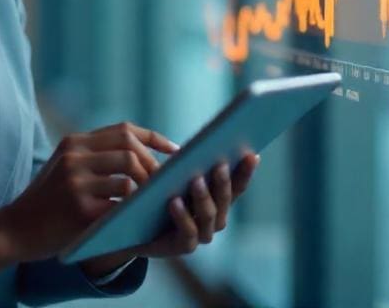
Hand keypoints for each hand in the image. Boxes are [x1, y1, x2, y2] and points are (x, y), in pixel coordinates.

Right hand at [0, 122, 178, 262]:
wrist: (13, 230)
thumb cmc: (46, 202)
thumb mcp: (64, 168)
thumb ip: (95, 157)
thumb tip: (143, 156)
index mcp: (74, 142)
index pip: (124, 130)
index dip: (154, 139)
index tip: (176, 150)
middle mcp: (74, 156)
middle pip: (130, 149)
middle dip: (153, 166)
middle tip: (164, 184)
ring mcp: (76, 182)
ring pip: (129, 175)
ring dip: (147, 188)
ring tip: (153, 200)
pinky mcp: (80, 209)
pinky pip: (120, 203)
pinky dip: (134, 209)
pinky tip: (138, 217)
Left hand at [130, 152, 258, 258]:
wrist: (137, 229)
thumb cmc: (160, 196)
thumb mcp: (176, 177)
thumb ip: (191, 165)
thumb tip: (205, 143)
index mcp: (218, 201)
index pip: (237, 186)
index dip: (245, 172)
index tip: (251, 155)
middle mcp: (215, 219)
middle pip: (224, 199)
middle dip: (223, 181)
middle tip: (220, 163)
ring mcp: (202, 234)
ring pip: (208, 215)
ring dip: (203, 197)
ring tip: (196, 180)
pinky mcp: (184, 246)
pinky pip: (188, 231)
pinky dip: (182, 216)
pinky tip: (174, 201)